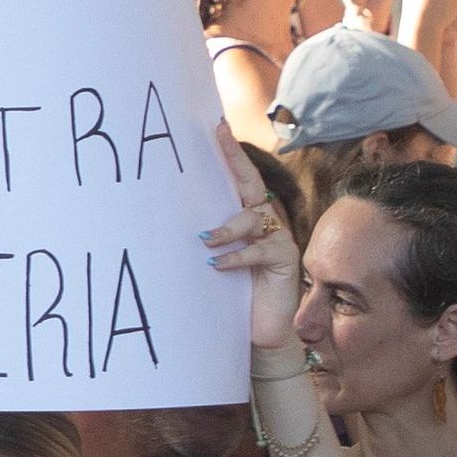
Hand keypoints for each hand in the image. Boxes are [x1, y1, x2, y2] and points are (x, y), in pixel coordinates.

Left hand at [206, 134, 307, 344]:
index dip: (231, 153)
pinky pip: (259, 250)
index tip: (217, 127)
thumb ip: (208, 238)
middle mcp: (267, 222)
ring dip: (227, 227)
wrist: (264, 330)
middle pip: (252, 184)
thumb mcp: (218, 260)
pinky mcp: (285, 260)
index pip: (241, 179)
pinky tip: (217, 265)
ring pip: (253, 217)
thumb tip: (171, 220)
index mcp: (250, 217)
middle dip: (236, 159)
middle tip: (219, 136)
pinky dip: (235, 256)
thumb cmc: (235, 293)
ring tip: (205, 242)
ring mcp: (279, 239)